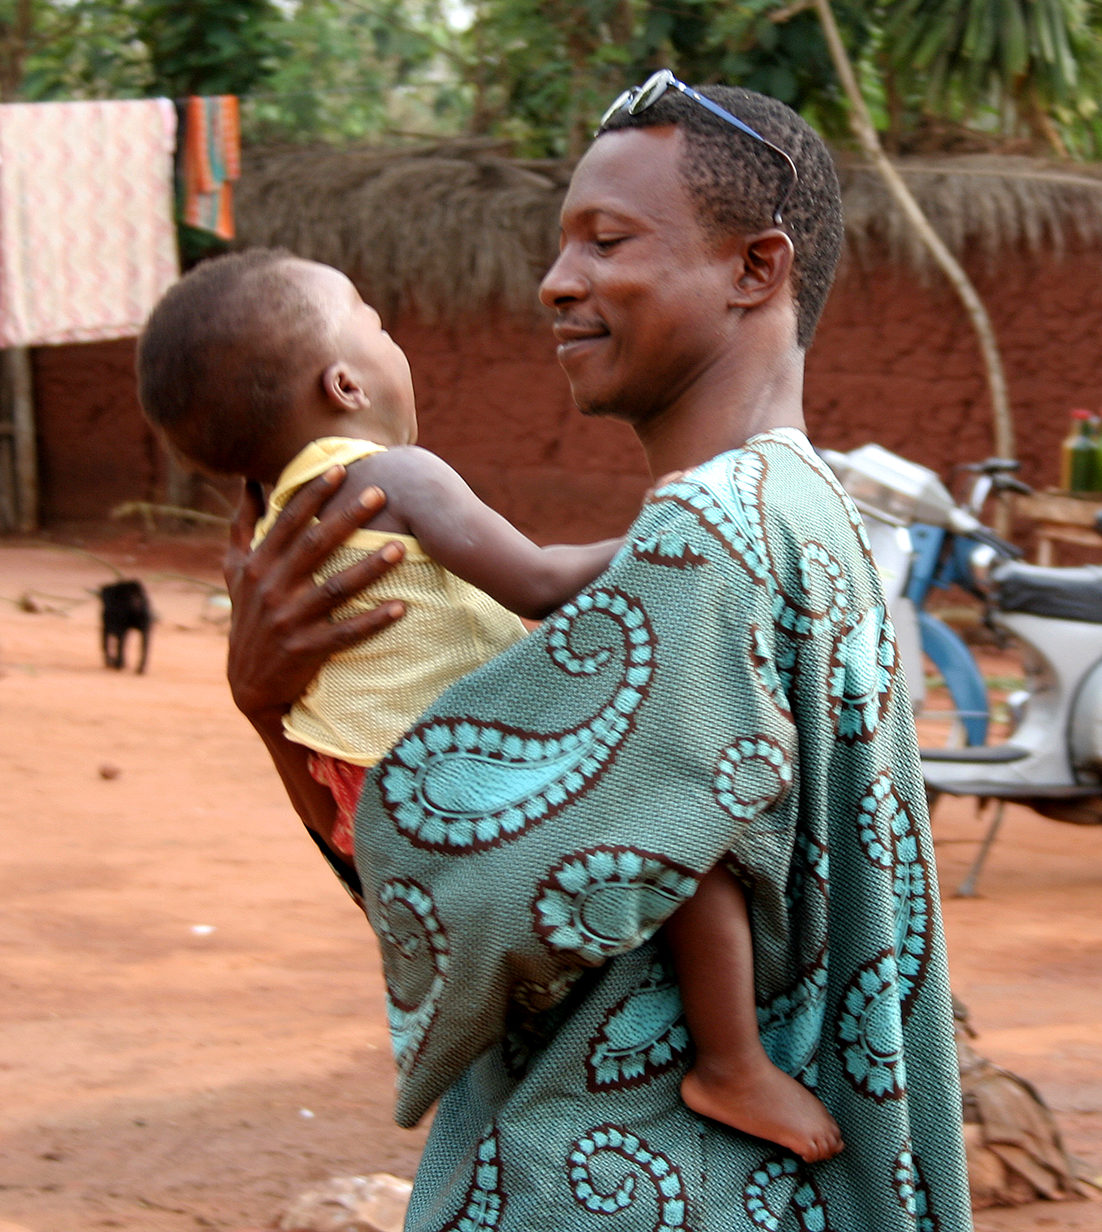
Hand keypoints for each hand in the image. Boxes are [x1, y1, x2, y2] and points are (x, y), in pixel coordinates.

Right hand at [223, 468, 405, 726]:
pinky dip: (373, 621)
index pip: (288, 521)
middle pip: (314, 546)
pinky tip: (401, 608)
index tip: (340, 467)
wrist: (249, 685)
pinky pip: (346, 633)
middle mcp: (271, 588)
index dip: (313, 493)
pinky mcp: (307, 650)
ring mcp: (289, 620)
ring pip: (335, 588)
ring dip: (370, 567)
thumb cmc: (248, 618)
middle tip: (380, 493)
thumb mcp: (236, 573)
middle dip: (347, 517)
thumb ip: (243, 527)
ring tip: (402, 547)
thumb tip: (247, 481)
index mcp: (257, 565)